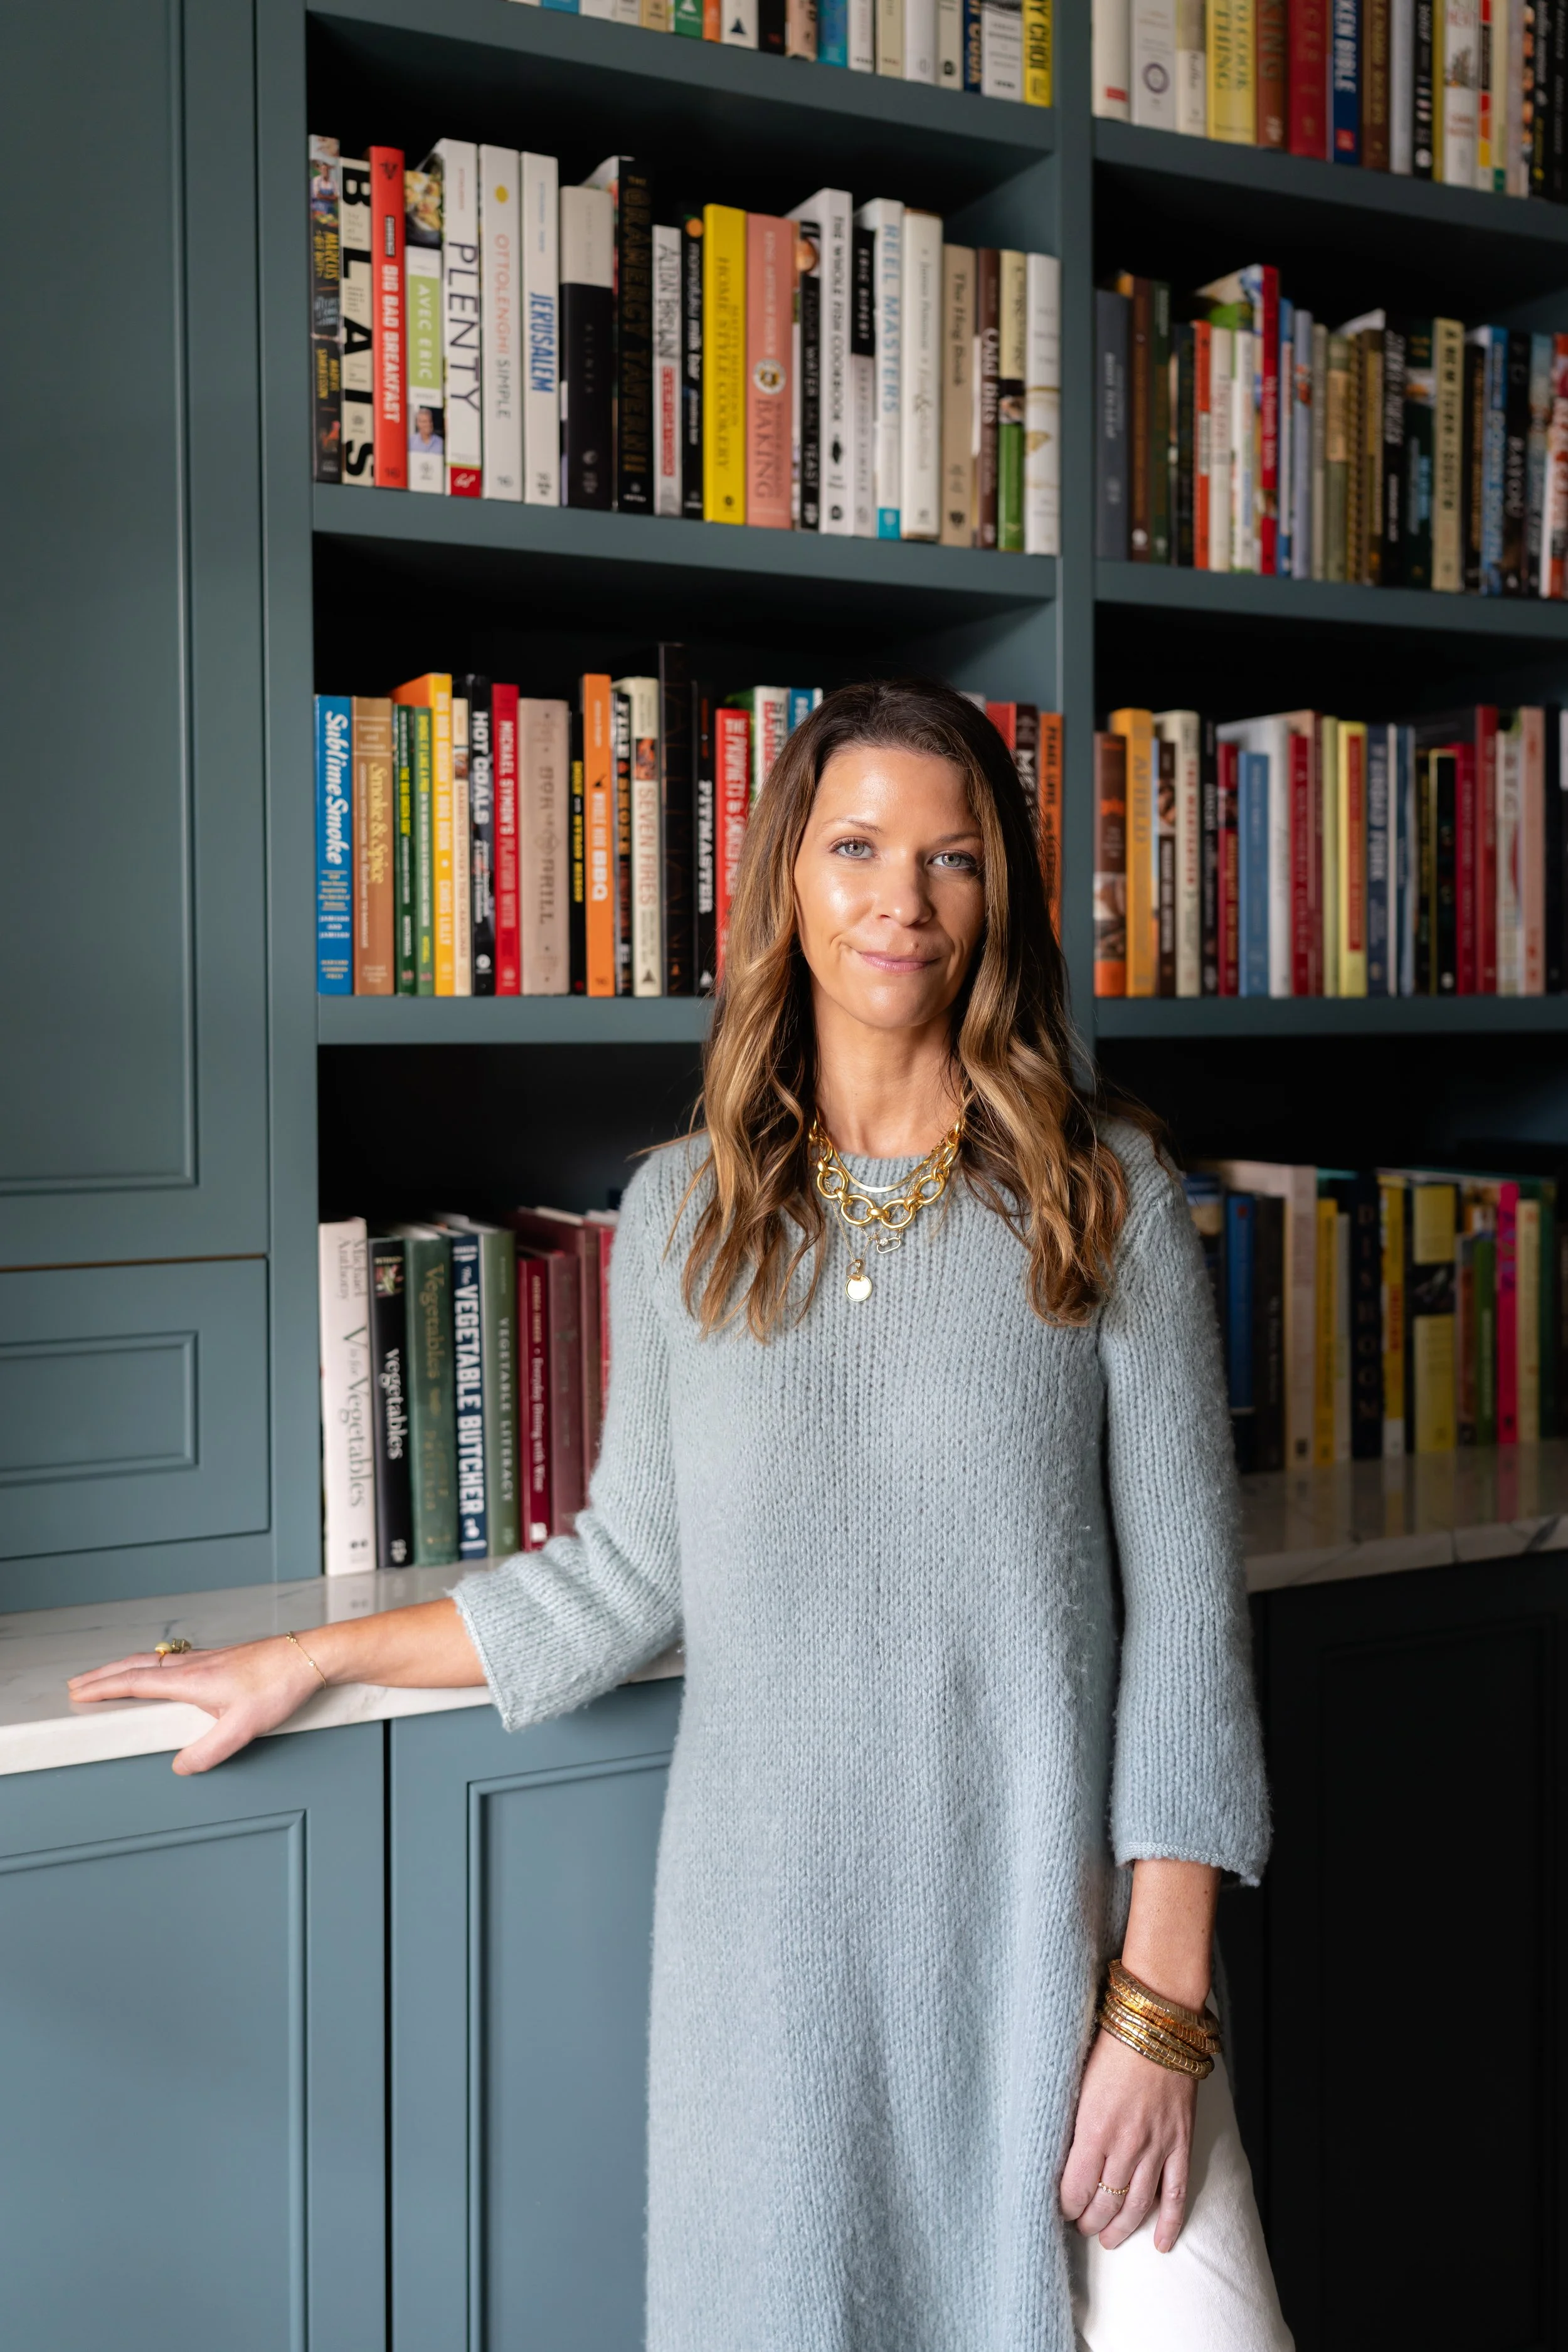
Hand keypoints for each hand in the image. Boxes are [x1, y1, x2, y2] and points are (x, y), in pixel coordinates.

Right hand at [67, 1639, 325, 1774]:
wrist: (312, 1656)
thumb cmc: (281, 1685)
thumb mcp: (244, 1728)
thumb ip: (208, 1751)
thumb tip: (181, 1766)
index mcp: (192, 1680)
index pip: (136, 1682)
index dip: (103, 1688)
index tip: (78, 1692)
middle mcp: (196, 1664)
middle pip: (138, 1665)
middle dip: (105, 1675)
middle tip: (79, 1683)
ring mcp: (210, 1658)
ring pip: (157, 1659)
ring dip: (128, 1667)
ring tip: (111, 1676)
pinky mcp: (225, 1659)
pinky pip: (176, 1659)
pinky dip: (154, 1664)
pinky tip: (163, 1670)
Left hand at [1059, 2029, 1197, 2253]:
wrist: (1157, 2022)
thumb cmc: (1109, 2043)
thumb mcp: (1077, 2080)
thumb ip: (1073, 2121)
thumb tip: (1060, 2153)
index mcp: (1093, 2128)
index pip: (1075, 2188)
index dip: (1065, 2206)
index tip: (1058, 2208)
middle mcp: (1125, 2144)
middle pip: (1105, 2203)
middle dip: (1089, 2221)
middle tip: (1080, 2226)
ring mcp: (1157, 2147)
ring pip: (1137, 2206)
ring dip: (1120, 2228)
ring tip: (1108, 2239)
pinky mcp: (1180, 2143)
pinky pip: (1176, 2194)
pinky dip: (1169, 2223)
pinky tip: (1162, 2244)